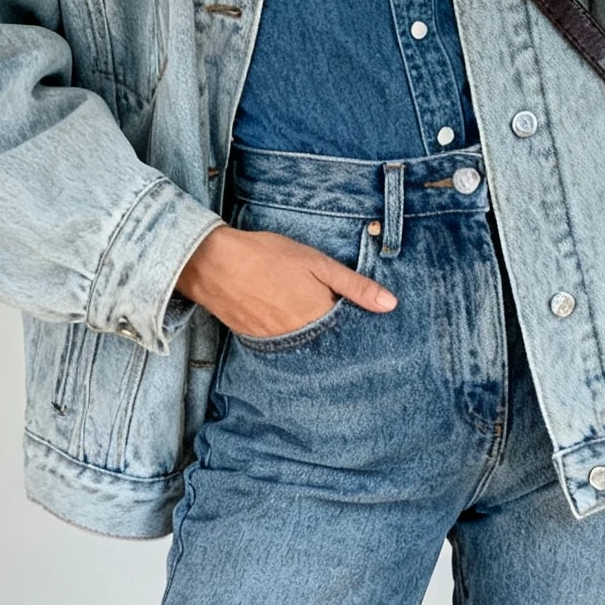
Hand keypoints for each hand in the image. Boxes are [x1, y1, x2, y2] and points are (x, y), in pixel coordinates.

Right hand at [176, 223, 397, 338]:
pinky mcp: (257, 340)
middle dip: (336, 338)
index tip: (365, 328)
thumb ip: (354, 286)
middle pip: (328, 346)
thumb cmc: (268, 257)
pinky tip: (288, 322)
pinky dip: (290, 338)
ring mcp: (277, 342)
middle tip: (337, 325)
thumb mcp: (318, 264)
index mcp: (320, 318)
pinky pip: (282, 346)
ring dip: (313, 339)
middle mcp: (300, 338)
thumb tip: (390, 304)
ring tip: (313, 324)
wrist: (214, 264)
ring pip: (305, 348)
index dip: (358, 330)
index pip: (350, 335)